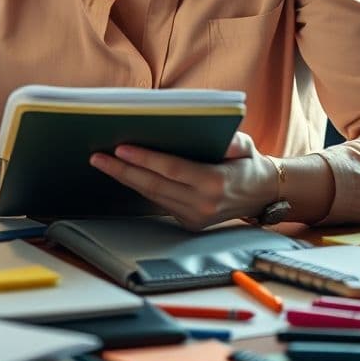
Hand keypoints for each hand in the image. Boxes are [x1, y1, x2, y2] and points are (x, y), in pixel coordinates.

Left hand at [88, 131, 278, 230]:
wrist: (261, 194)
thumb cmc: (248, 161)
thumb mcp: (245, 144)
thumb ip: (233, 140)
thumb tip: (218, 136)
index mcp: (215, 183)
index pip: (171, 169)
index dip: (145, 159)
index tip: (121, 148)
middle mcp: (203, 204)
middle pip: (154, 186)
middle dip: (123, 171)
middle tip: (98, 157)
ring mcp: (194, 217)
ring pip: (152, 196)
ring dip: (126, 179)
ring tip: (103, 163)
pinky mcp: (189, 224)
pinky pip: (159, 203)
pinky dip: (140, 188)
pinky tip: (124, 174)